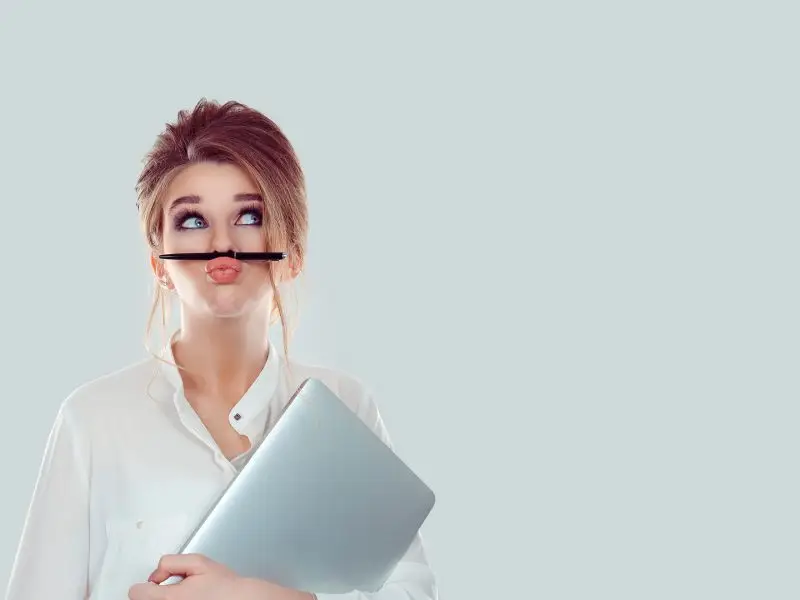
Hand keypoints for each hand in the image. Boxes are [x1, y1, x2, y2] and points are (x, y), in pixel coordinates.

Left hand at [128, 553, 315, 599]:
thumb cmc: (225, 586)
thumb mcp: (199, 562)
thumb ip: (171, 562)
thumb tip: (157, 574)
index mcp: (170, 597)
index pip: (136, 593)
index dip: (147, 584)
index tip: (157, 583)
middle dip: (157, 593)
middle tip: (175, 589)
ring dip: (165, 599)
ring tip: (185, 597)